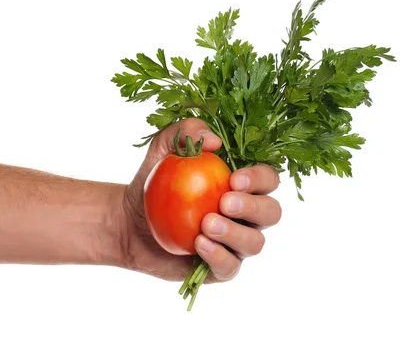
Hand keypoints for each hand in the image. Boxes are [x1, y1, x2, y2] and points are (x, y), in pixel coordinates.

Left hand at [120, 118, 281, 282]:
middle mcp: (246, 215)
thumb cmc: (153, 183)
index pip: (268, 180)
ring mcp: (235, 243)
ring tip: (206, 225)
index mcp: (242, 185)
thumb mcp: (161, 151)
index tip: (233, 178)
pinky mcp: (219, 267)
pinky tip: (199, 244)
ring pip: (255, 243)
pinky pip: (230, 267)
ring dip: (235, 233)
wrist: (130, 221)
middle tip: (224, 202)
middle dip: (254, 207)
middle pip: (272, 212)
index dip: (260, 179)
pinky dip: (218, 256)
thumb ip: (184, 133)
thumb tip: (213, 139)